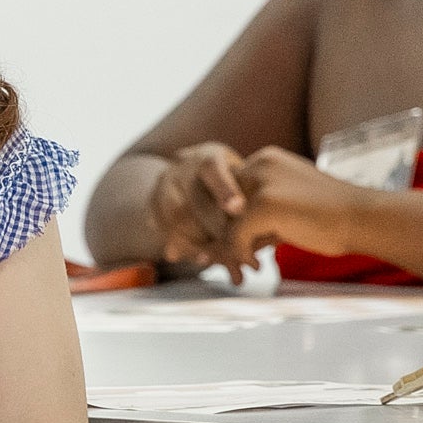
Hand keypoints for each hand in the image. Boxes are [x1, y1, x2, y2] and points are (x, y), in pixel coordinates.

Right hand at [147, 142, 251, 272]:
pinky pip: (166, 233)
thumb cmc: (232, 182)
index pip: (212, 168)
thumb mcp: (244, 180)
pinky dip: (187, 249)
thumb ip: (252, 201)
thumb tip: (271, 237)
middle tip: (245, 258)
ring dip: (205, 246)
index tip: (238, 209)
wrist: (189, 176)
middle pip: (194, 202)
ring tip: (231, 266)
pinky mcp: (152, 207)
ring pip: (177, 220)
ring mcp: (162, 188)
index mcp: (207, 156)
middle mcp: (179, 169)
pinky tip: (205, 260)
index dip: (224, 189)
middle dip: (220, 233)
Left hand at [225, 147, 367, 269]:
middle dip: (230, 235)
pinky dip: (240, 254)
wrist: (366, 218)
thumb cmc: (332, 217)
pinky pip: (235, 235)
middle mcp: (260, 164)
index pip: (231, 191)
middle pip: (223, 205)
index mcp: (266, 159)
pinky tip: (257, 266)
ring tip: (246, 265)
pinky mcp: (264, 204)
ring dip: (232, 247)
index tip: (243, 245)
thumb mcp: (289, 205)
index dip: (233, 221)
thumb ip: (261, 213)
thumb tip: (229, 238)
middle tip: (241, 259)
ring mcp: (261, 183)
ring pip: (226, 221)